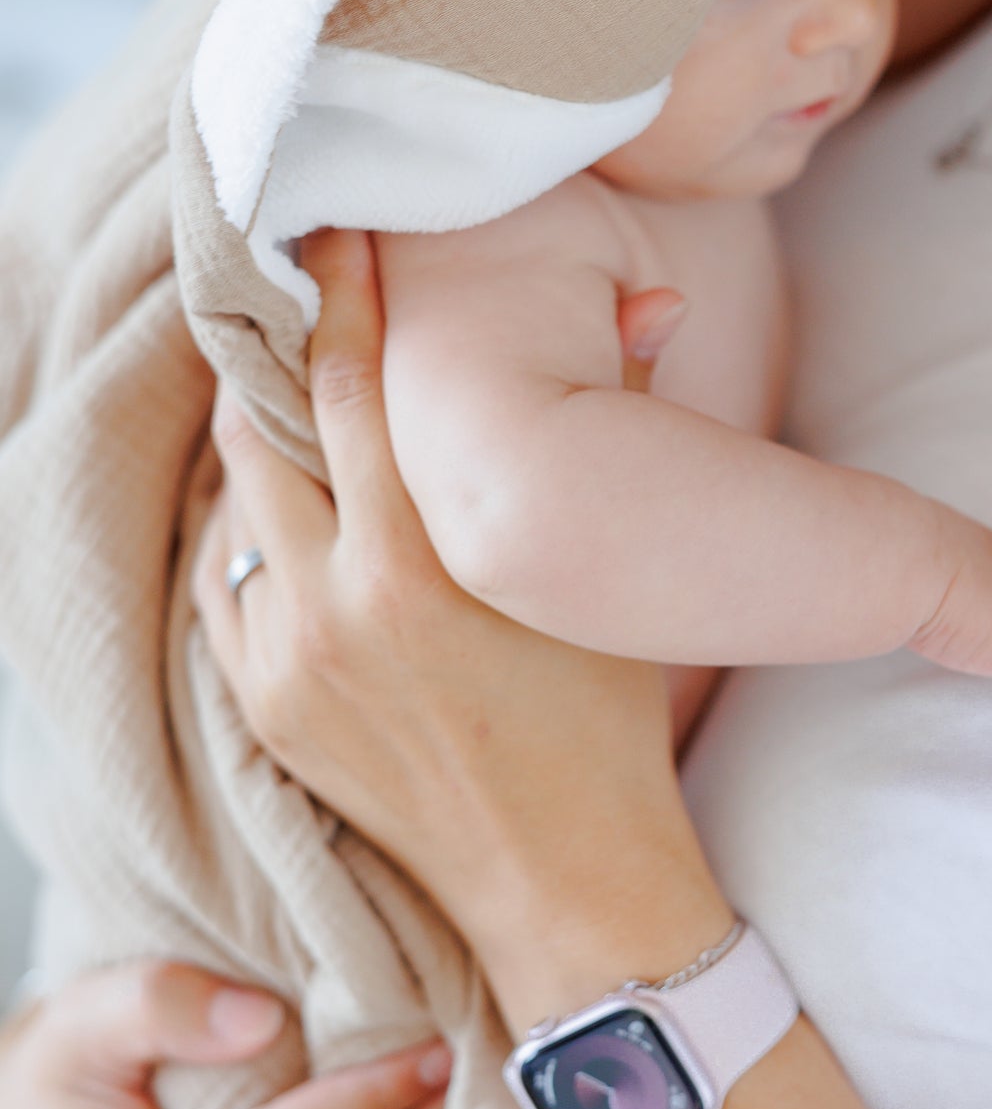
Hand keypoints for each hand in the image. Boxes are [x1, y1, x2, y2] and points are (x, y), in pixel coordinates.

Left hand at [195, 229, 729, 1037]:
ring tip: (293, 398)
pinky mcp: (266, 710)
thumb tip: (649, 301)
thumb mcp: (607, 573)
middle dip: (274, 357)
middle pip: (262, 432)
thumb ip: (614, 424)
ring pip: (236, 509)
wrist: (566, 876)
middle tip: (297, 300)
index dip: (339, 295)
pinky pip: (225, 587)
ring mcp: (286, 664)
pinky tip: (284, 507)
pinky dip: (247, 534)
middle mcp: (333, 606)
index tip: (336, 233)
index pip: (349, 385)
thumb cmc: (609, 717)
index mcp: (418, 562)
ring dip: (261, 446)